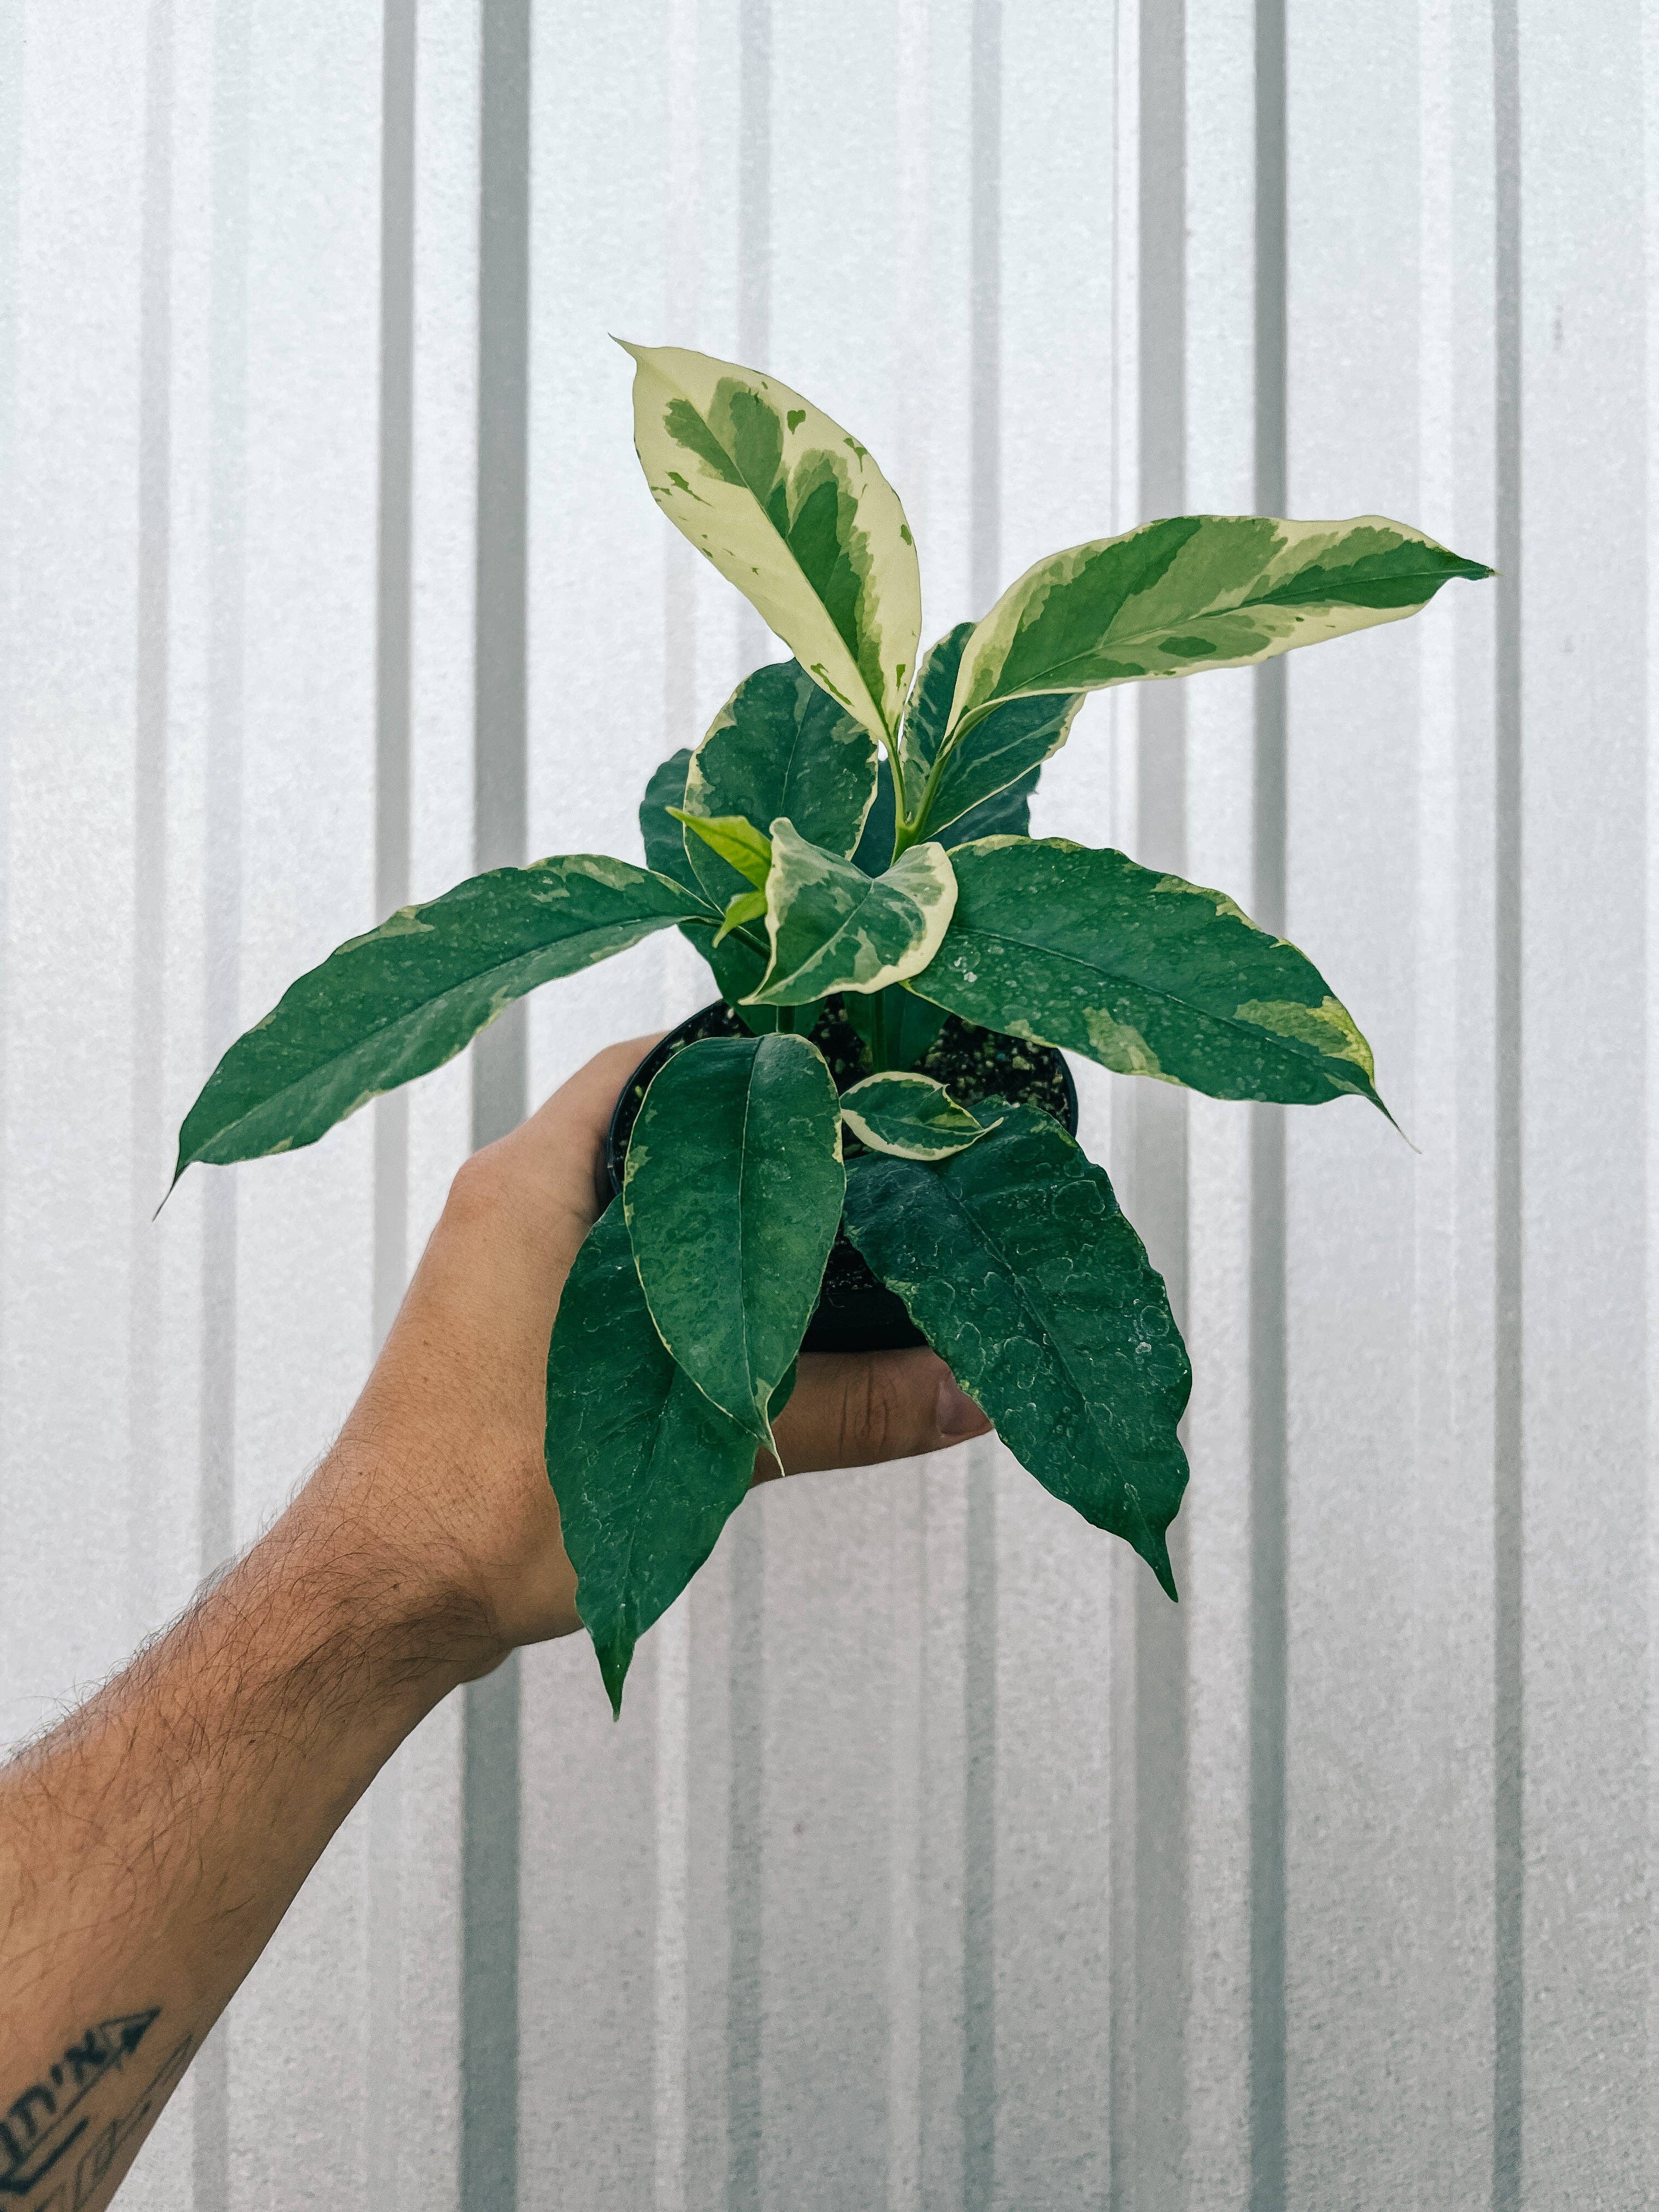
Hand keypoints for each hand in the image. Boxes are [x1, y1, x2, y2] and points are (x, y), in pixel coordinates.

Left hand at [333, 1033, 988, 1669]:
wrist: (377, 1600)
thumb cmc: (487, 1509)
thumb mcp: (692, 1454)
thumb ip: (842, 1412)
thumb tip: (966, 1392)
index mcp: (531, 1183)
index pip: (659, 1062)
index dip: (758, 1062)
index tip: (850, 1078)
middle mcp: (510, 1201)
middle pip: (659, 1124)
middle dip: (760, 1145)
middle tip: (869, 1158)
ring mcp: (503, 1263)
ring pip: (638, 1201)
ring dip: (725, 1220)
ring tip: (839, 1233)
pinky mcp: (510, 1323)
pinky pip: (613, 1261)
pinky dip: (685, 1275)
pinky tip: (762, 1317)